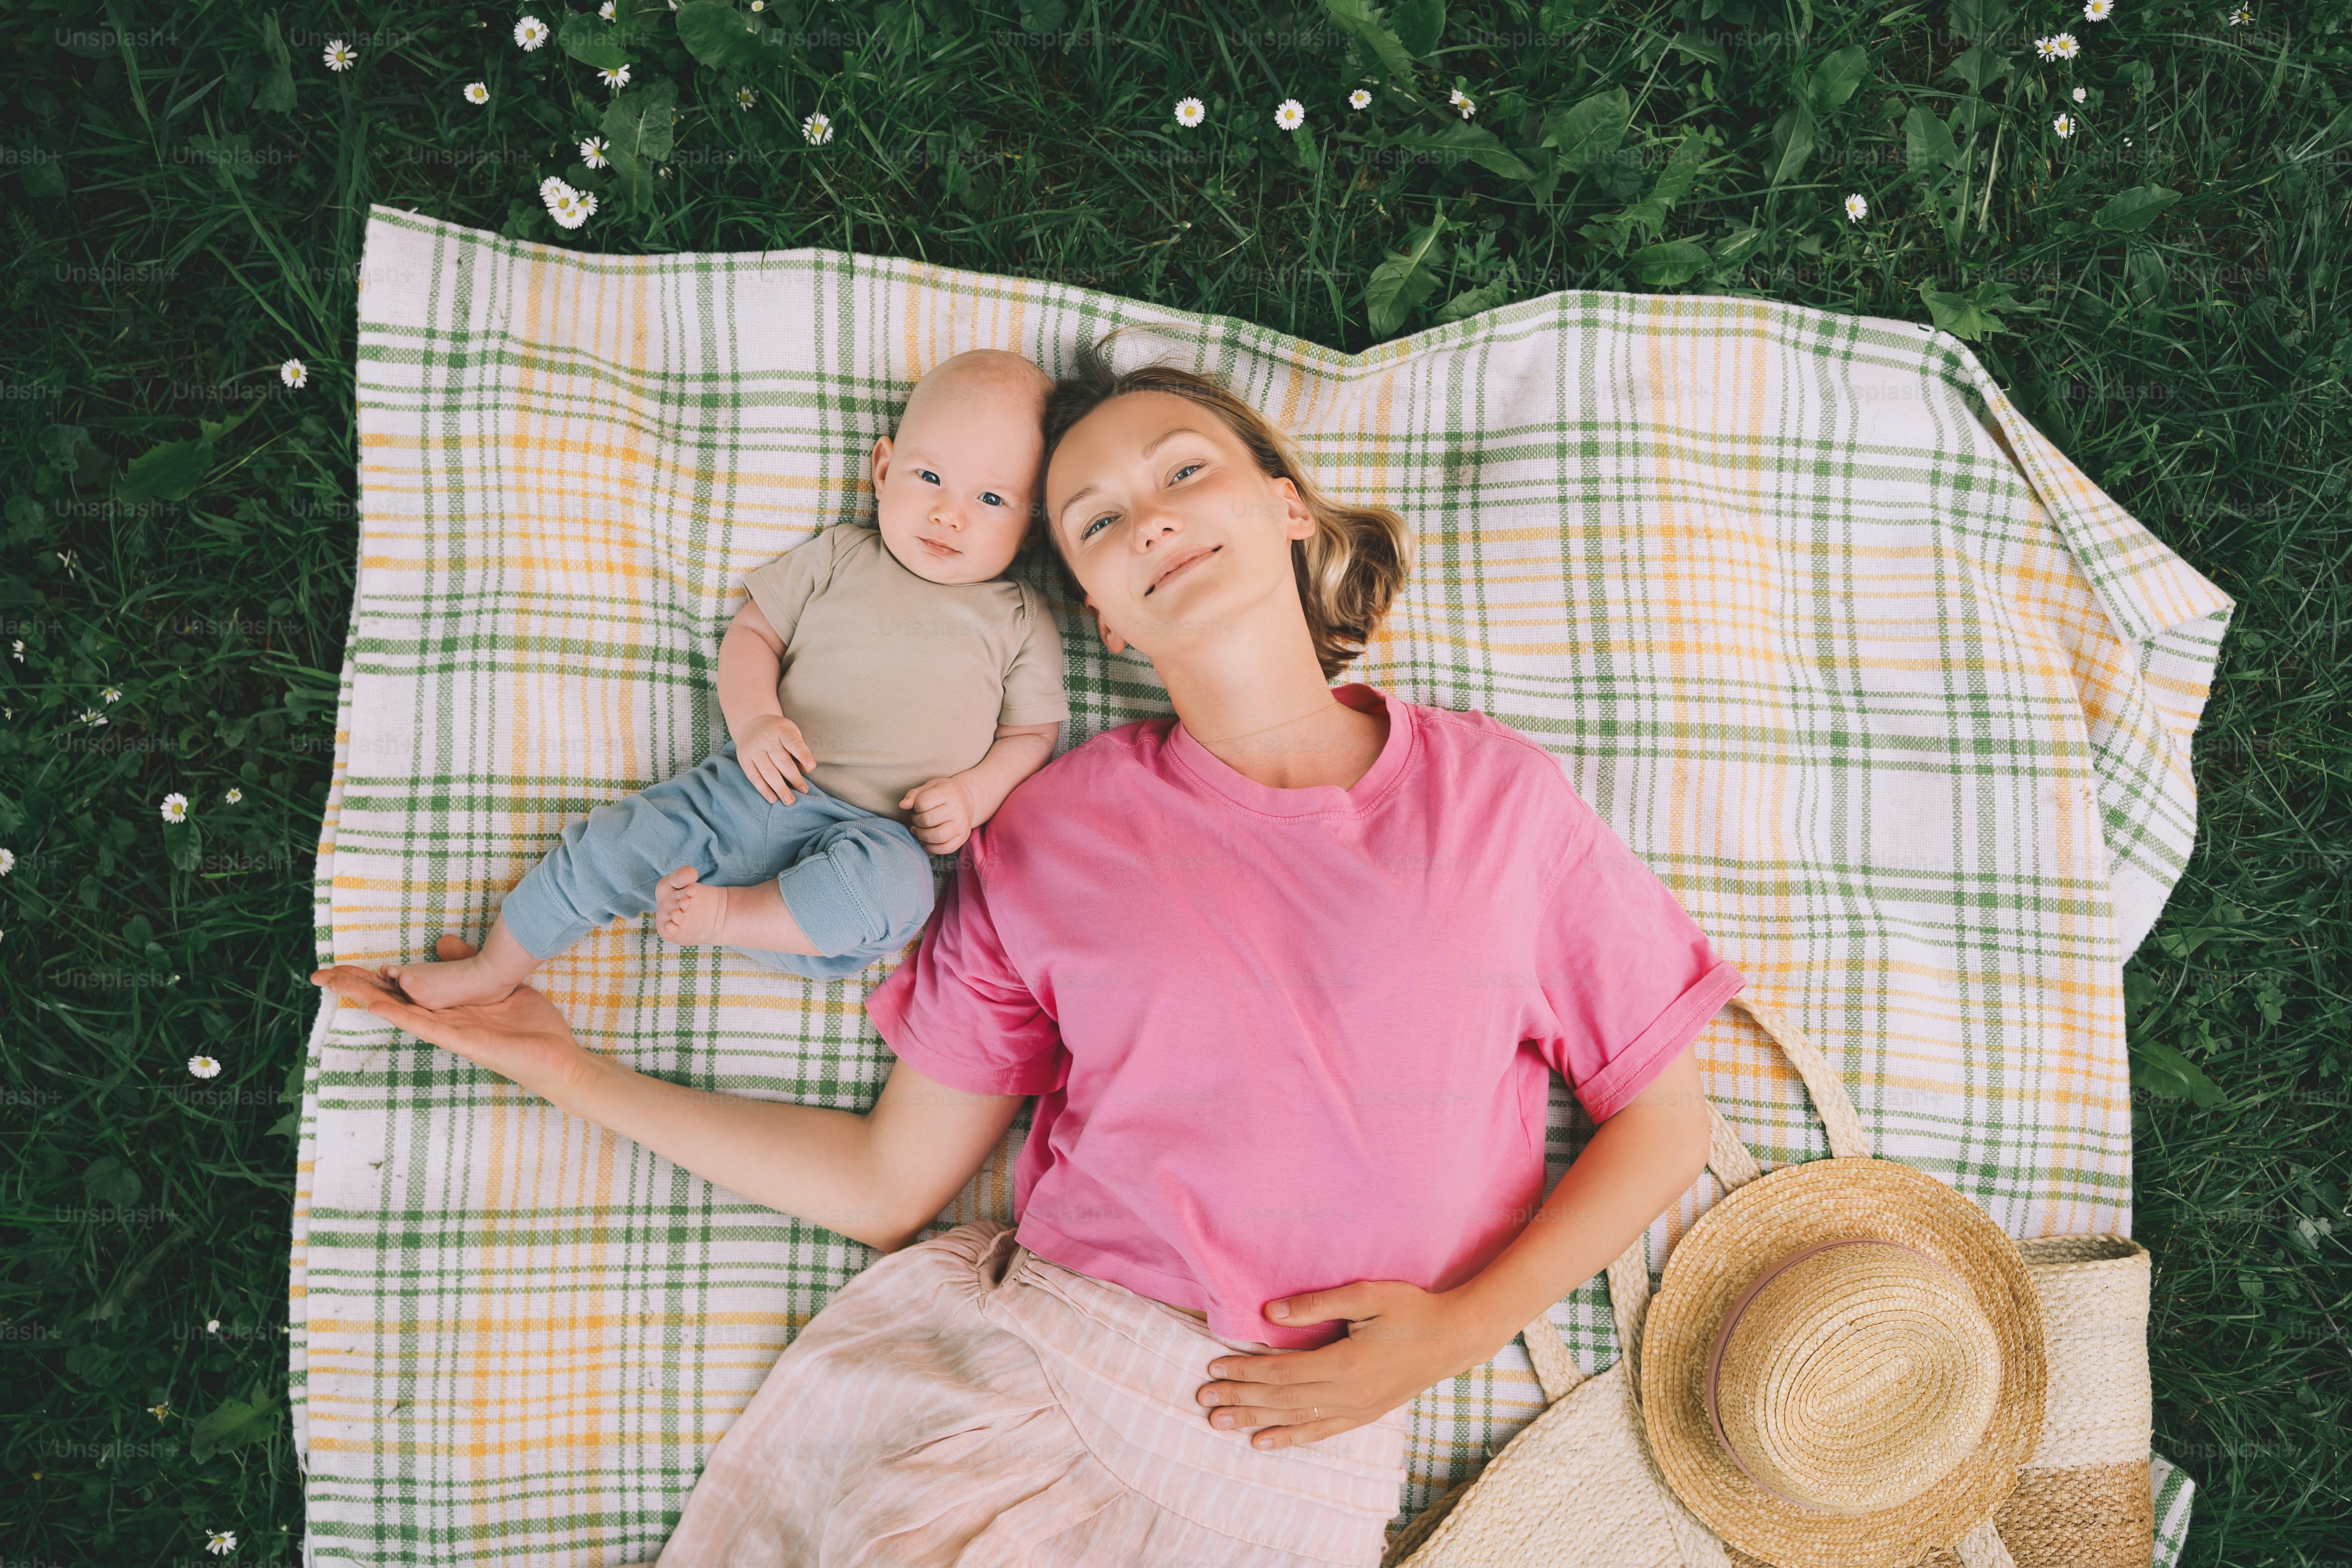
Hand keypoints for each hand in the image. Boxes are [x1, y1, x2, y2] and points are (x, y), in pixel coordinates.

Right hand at [310, 936, 590, 1102]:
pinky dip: (400, 1014)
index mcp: (450, 1009)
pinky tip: (375, 1004)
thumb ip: (469, 966)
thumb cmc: (531, 1028)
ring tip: (335, 984)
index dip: (374, 978)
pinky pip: (425, 1025)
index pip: (404, 990)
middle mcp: (444, 1021)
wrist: (558, 1059)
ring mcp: (450, 1031)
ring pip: (399, 1011)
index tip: (344, 968)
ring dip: (367, 996)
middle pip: (391, 999)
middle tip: (321, 974)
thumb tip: (442, 943)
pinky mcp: (462, 1040)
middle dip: (356, 986)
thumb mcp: (498, 986)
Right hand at [734, 713, 815, 803]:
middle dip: (794, 778)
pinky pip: (754, 777)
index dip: (803, 755)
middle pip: (781, 761)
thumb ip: (800, 749)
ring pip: (768, 771)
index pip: (793, 743)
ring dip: (780, 788)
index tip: (812, 767)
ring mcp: (753, 750)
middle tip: (804, 791)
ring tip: (790, 801)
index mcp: (782, 731)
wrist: (752, 723)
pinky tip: (773, 799)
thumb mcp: (792, 733)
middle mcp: (766, 739)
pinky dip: (764, 789)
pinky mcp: (744, 759)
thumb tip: (808, 769)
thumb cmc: (778, 733)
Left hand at [898, 774, 976, 854]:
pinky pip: (945, 849)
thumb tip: (902, 805)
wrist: (966, 799)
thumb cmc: (944, 792)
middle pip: (927, 820)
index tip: (918, 807)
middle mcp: (957, 810)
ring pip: (937, 836)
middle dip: (916, 821)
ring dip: (922, 835)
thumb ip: (914, 794)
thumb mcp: (930, 786)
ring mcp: (961, 825)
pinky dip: (932, 847)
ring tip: (920, 831)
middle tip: (917, 819)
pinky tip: (927, 840)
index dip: (915, 806)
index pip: (923, 803)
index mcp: (948, 793)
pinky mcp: (963, 837)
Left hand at [1195, 1281, 1499, 1451]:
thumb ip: (1317, 1305)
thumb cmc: (1410, 1309)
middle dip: (1240, 1399)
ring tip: (1220, 1423)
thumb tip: (1271, 1313)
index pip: (1282, 1372)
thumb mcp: (1366, 1295)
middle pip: (1282, 1400)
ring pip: (1295, 1420)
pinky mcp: (1365, 1415)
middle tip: (1203, 1401)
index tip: (1213, 1368)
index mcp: (1345, 1363)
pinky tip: (1263, 1442)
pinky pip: (1320, 1432)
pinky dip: (1289, 1438)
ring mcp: (1357, 1409)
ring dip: (1255, 1421)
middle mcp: (1348, 1393)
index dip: (1245, 1372)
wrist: (1453, 1338)